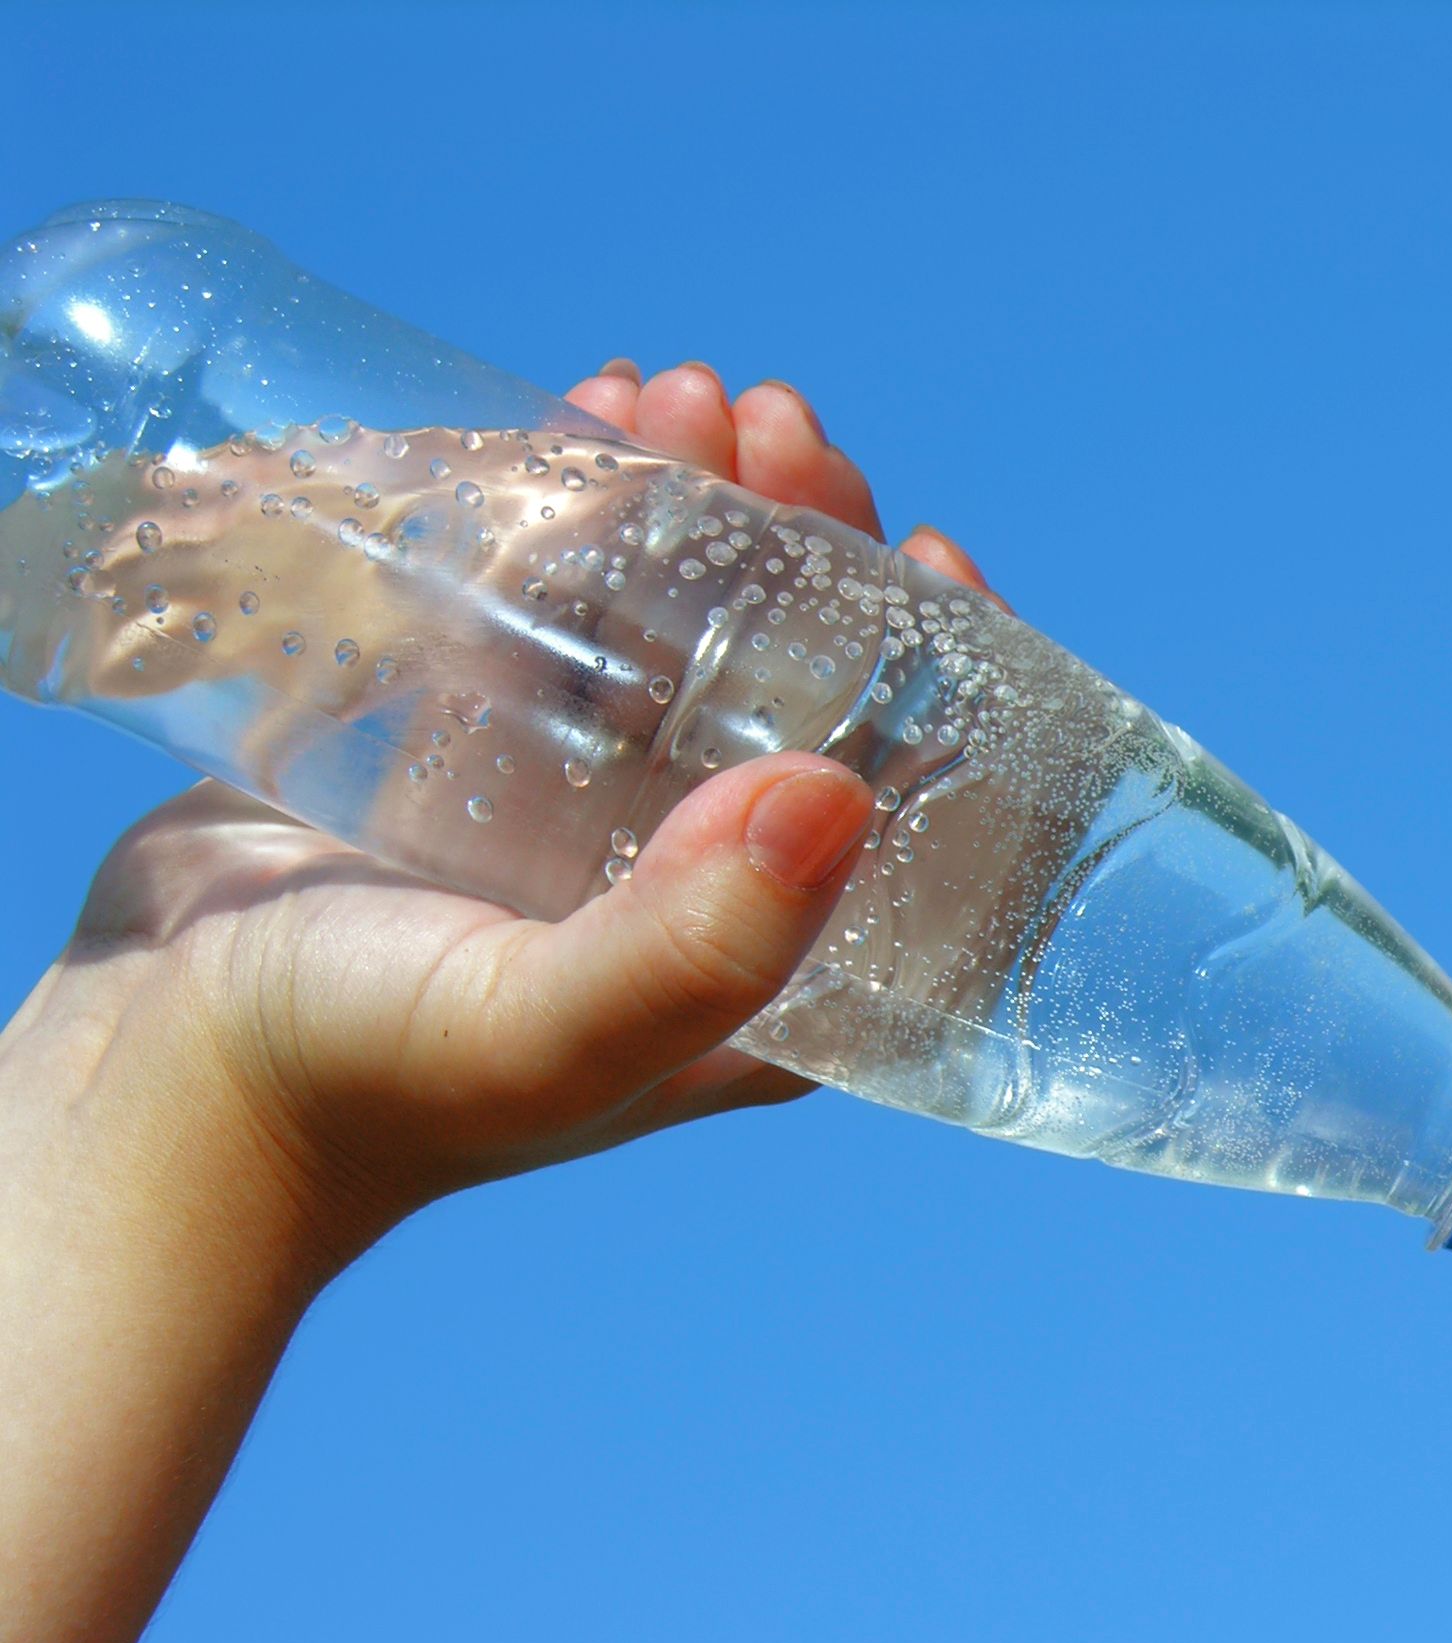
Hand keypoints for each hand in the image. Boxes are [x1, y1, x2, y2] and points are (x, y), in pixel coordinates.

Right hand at [10, 366, 996, 1280]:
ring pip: (680, 626)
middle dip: (804, 541)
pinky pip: (552, 612)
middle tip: (767, 426)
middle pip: (803, 684)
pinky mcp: (469, 751)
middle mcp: (697, 885)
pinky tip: (584, 416)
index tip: (926, 552)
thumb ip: (697, 944)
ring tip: (671, 395)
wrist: (150, 1076)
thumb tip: (844, 796)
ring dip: (693, 501)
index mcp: (771, 969)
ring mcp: (582, 813)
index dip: (948, 672)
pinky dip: (575, 513)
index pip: (911, 804)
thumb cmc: (365, 1084)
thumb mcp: (552, 1030)